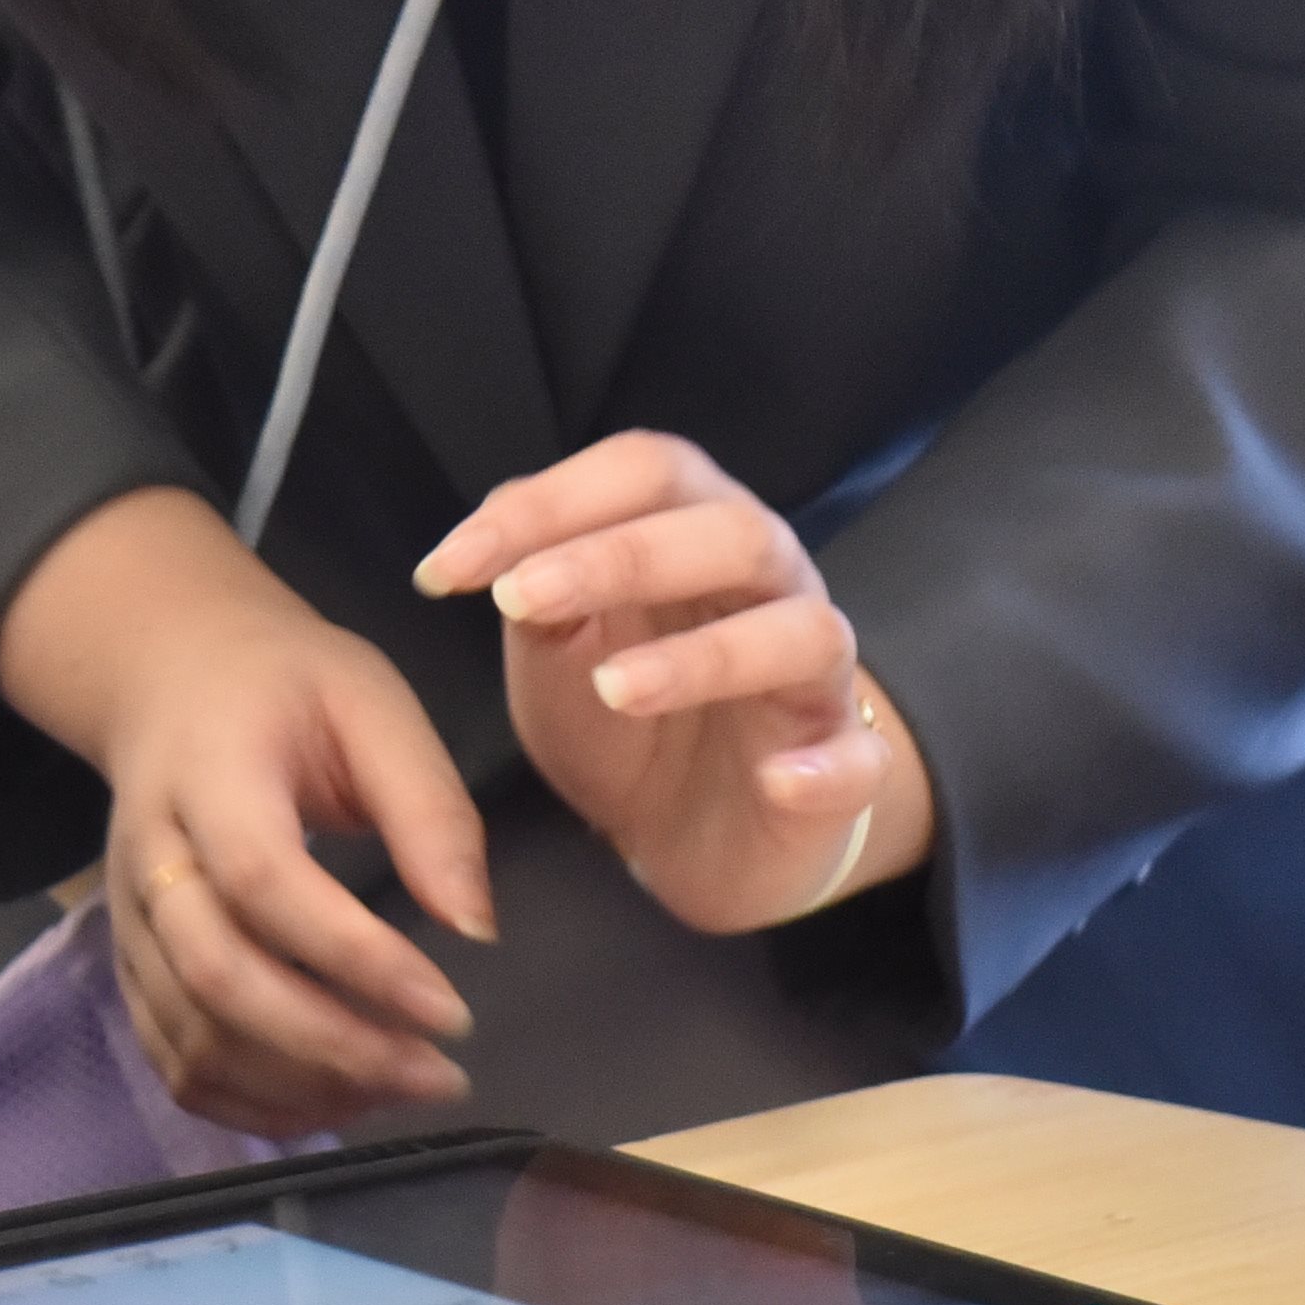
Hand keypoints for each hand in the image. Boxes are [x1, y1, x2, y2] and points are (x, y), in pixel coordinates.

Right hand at [0, 488, 494, 1137]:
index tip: (452, 1010)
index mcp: (208, 774)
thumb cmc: (286, 687)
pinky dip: (251, 1104)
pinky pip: (173, 1061)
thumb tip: (475, 928)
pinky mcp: (130, 966)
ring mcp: (128, 921)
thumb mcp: (373, 704)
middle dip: (333, 1046)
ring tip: (399, 1089)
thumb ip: (428, 808)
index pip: (265, 883)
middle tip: (439, 1075)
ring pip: (191, 1036)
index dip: (357, 960)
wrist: (171, 679)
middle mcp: (150, 858)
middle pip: (216, 977)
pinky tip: (332, 1102)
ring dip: (299, 1087)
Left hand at [419, 432, 934, 937]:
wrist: (684, 832)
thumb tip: (490, 543)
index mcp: (693, 528)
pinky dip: (825, 767)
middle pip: (728, 531)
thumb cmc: (619, 714)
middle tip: (519, 601)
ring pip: (800, 632)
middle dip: (621, 556)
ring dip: (708, 657)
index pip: (645, 471)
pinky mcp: (845, 767)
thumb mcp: (554, 650)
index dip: (549, 502)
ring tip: (613, 689)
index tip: (448, 566)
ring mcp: (815, 676)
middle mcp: (770, 582)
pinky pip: (857, 760)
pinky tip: (776, 779)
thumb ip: (533, 589)